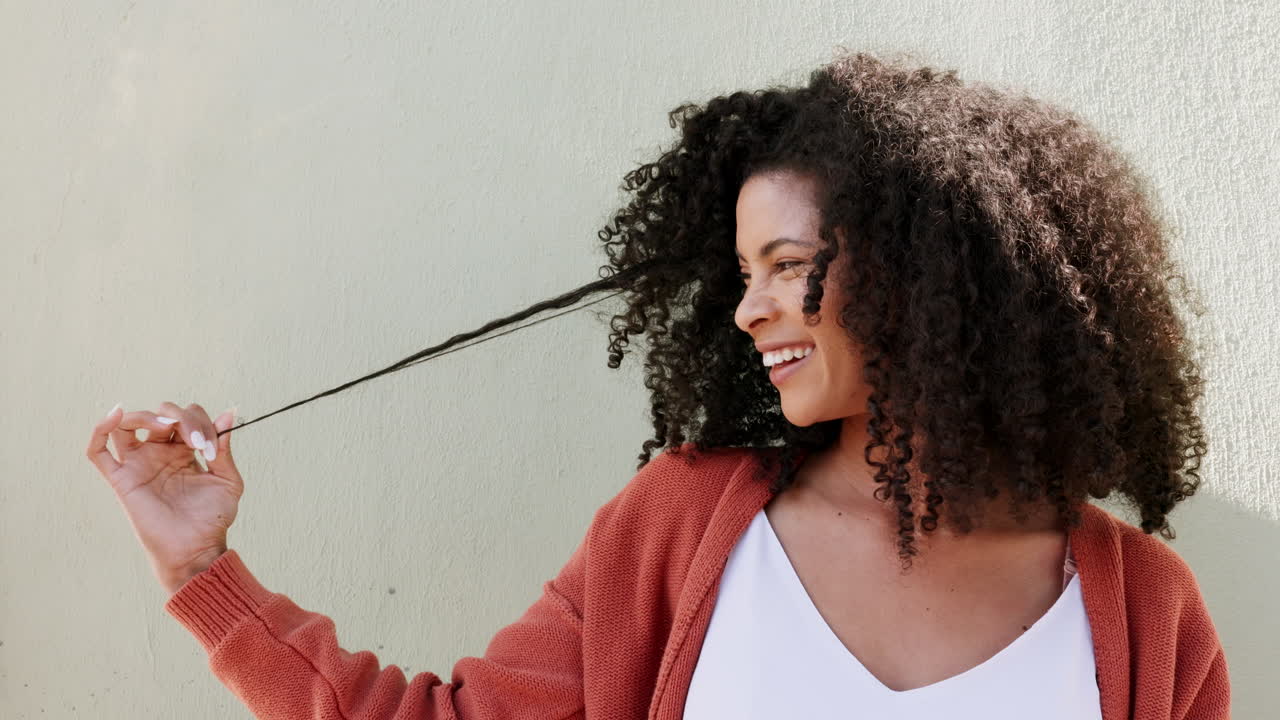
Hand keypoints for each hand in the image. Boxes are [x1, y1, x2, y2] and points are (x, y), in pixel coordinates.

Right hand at [86, 402, 242, 594]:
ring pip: (128, 424)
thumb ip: (224, 448)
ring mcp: (139, 465)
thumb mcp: (227, 480)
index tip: (212, 449)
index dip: (202, 423)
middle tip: (196, 441)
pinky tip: (116, 414)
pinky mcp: (122, 480)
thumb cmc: (212, 518)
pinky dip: (101, 429)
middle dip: (182, 418)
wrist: (197, 549)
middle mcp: (161, 453)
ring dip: (146, 416)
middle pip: (162, 415)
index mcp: (186, 451)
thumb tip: (230, 413)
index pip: (189, 417)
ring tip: (167, 427)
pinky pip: (98, 451)